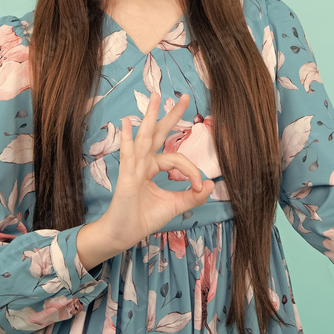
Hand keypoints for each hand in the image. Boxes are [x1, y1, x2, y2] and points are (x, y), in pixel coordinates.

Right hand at [97, 91, 212, 251]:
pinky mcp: (127, 178)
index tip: (200, 187)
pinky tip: (128, 124)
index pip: (177, 159)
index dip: (192, 171)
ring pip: (145, 138)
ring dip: (151, 116)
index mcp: (153, 167)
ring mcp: (133, 168)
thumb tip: (211, 184)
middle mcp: (143, 163)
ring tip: (156, 97)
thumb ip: (192, 196)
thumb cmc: (142, 219)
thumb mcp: (174, 206)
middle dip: (171, 115)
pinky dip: (128, 139)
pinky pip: (129, 156)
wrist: (122, 235)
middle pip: (158, 134)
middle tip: (185, 98)